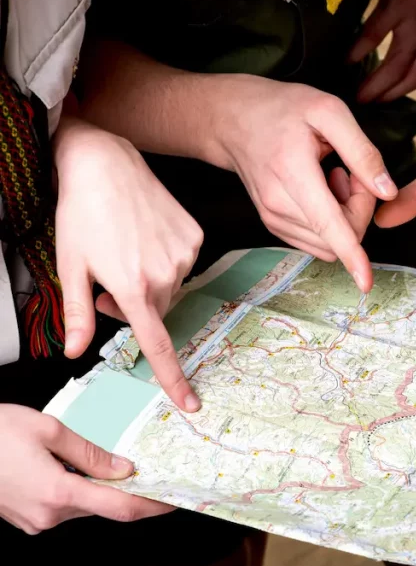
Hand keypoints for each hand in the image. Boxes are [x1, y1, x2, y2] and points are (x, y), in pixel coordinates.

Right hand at [0, 403, 171, 534]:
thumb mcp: (48, 429)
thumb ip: (90, 452)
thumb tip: (124, 468)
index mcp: (59, 493)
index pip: (122, 507)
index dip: (155, 504)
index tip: (178, 498)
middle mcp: (48, 515)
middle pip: (105, 506)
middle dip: (131, 491)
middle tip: (156, 473)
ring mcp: (34, 521)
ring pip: (84, 506)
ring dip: (103, 488)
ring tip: (119, 465)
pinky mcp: (25, 517)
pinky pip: (64, 505)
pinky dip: (80, 489)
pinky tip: (83, 469)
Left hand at [54, 119, 202, 411]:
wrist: (105, 164)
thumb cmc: (82, 213)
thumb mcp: (71, 266)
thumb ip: (76, 313)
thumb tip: (75, 351)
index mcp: (133, 287)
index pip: (158, 344)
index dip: (173, 377)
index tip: (190, 401)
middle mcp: (165, 274)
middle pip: (158, 311)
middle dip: (135, 307)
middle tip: (106, 286)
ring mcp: (184, 253)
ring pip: (170, 287)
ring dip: (149, 283)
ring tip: (123, 252)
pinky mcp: (194, 235)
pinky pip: (182, 262)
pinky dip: (163, 259)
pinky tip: (143, 236)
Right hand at [210, 76, 391, 290]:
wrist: (233, 119)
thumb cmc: (282, 109)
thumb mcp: (329, 112)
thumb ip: (362, 152)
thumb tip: (388, 192)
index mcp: (294, 174)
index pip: (327, 225)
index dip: (351, 255)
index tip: (365, 282)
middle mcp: (280, 205)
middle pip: (341, 234)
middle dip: (361, 206)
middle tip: (351, 171)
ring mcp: (274, 219)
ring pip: (332, 241)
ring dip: (346, 214)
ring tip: (334, 175)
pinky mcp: (275, 226)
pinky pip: (319, 240)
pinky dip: (332, 221)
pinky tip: (323, 188)